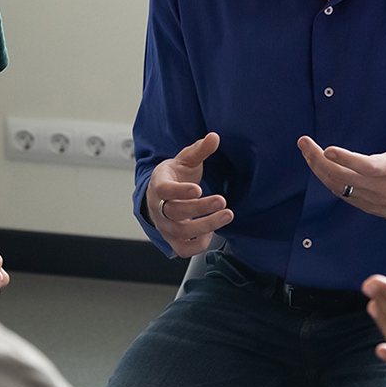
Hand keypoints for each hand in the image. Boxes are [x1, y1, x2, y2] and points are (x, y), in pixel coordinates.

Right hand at [145, 133, 232, 257]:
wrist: (161, 194)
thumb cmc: (175, 175)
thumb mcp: (185, 159)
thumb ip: (199, 150)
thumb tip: (214, 137)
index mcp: (158, 184)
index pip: (164, 190)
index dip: (180, 191)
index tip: (198, 189)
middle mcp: (158, 208)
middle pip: (175, 212)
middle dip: (200, 209)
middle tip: (222, 201)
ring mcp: (164, 226)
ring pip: (182, 232)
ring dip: (206, 226)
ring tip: (227, 215)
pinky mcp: (172, 239)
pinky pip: (183, 249)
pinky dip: (198, 245)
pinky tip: (212, 233)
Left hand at [299, 85, 385, 241]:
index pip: (366, 165)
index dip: (346, 159)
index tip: (327, 149)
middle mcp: (380, 186)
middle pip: (341, 177)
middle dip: (317, 160)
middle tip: (303, 142)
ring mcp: (372, 198)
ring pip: (337, 187)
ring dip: (318, 170)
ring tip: (307, 151)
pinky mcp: (368, 206)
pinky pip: (342, 195)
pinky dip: (329, 181)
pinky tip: (321, 168)